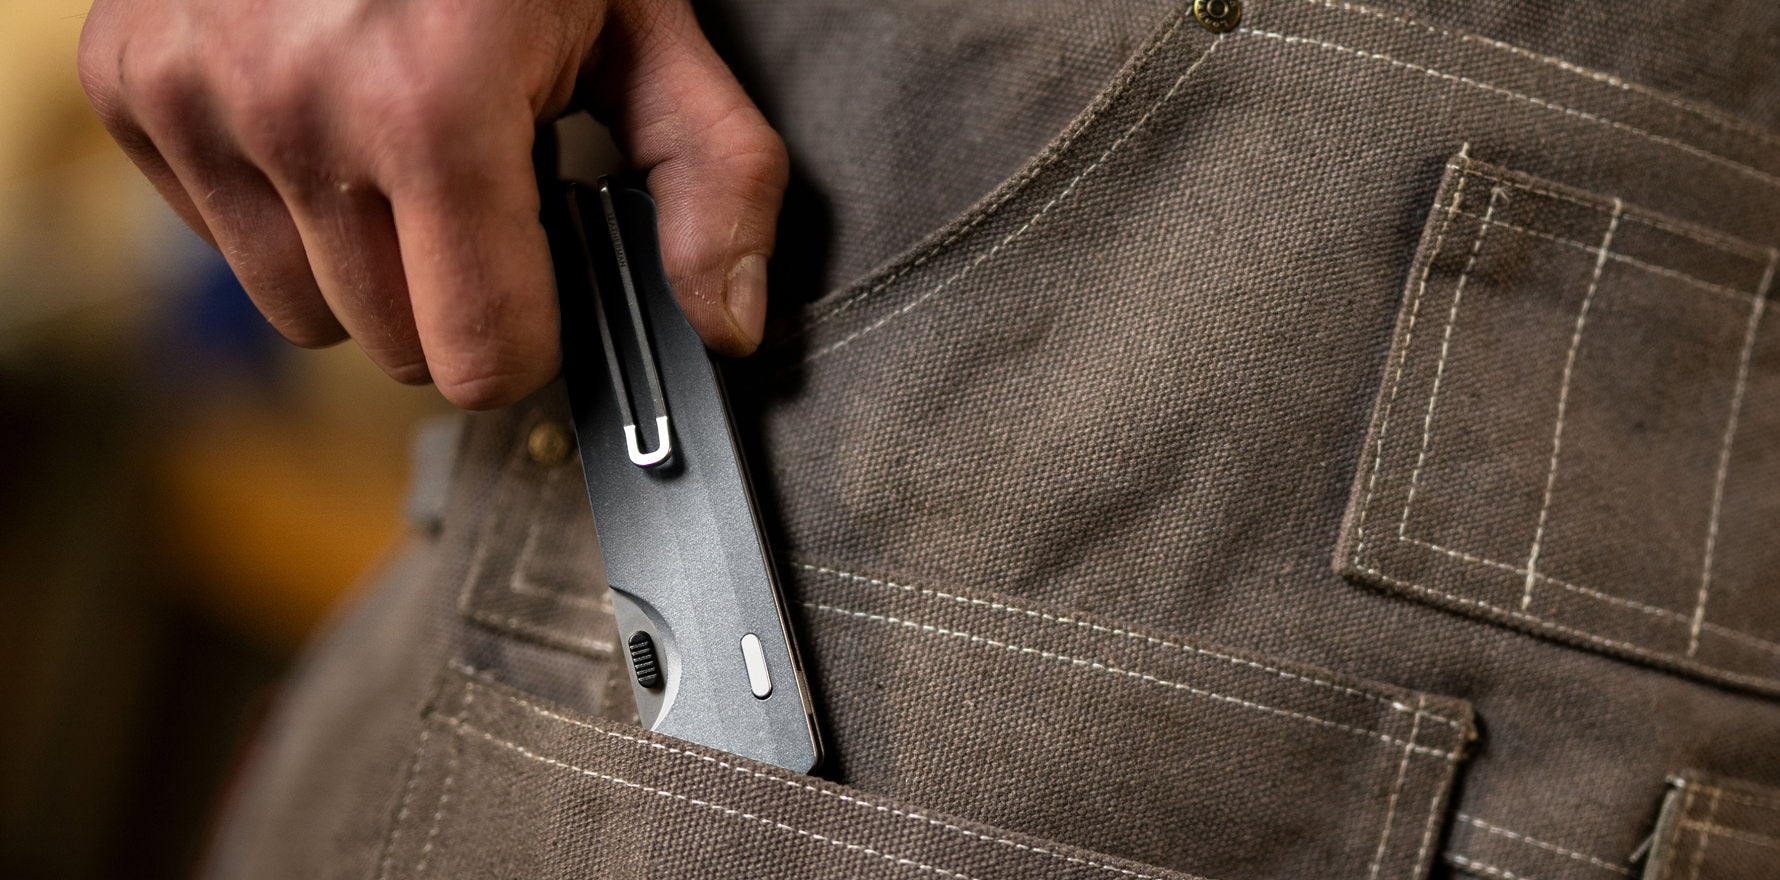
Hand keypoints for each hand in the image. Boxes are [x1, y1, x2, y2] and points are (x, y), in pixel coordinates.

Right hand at [78, 0, 787, 407]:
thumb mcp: (641, 24)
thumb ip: (711, 174)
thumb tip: (728, 323)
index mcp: (434, 107)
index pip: (480, 359)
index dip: (534, 333)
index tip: (546, 273)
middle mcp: (293, 110)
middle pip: (397, 349)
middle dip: (454, 292)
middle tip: (481, 181)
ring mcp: (195, 95)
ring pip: (304, 313)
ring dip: (366, 262)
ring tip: (403, 144)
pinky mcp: (129, 83)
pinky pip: (224, 241)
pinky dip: (284, 205)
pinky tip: (327, 115)